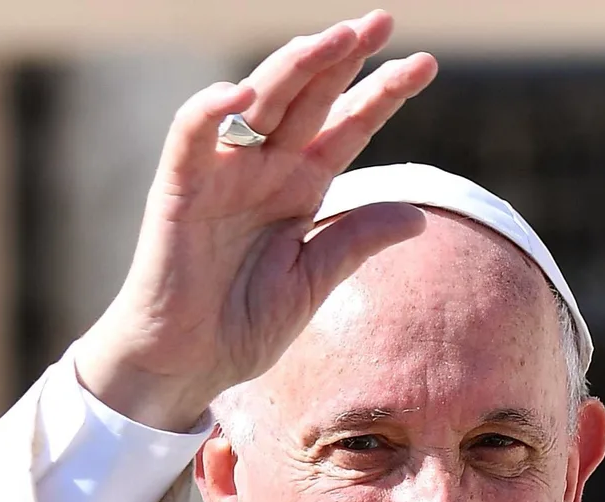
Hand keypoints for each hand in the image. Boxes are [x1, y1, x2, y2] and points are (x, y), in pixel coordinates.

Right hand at [73, 10, 436, 429]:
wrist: (184, 365)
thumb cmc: (242, 326)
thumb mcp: (313, 282)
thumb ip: (355, 241)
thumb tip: (419, 216)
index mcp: (300, 188)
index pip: (347, 126)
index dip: (382, 93)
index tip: (425, 63)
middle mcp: (264, 170)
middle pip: (309, 98)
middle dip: (344, 57)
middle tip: (382, 20)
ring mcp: (222, 175)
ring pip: (259, 103)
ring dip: (294, 67)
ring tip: (333, 38)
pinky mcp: (179, 189)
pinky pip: (191, 136)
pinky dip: (211, 111)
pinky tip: (243, 93)